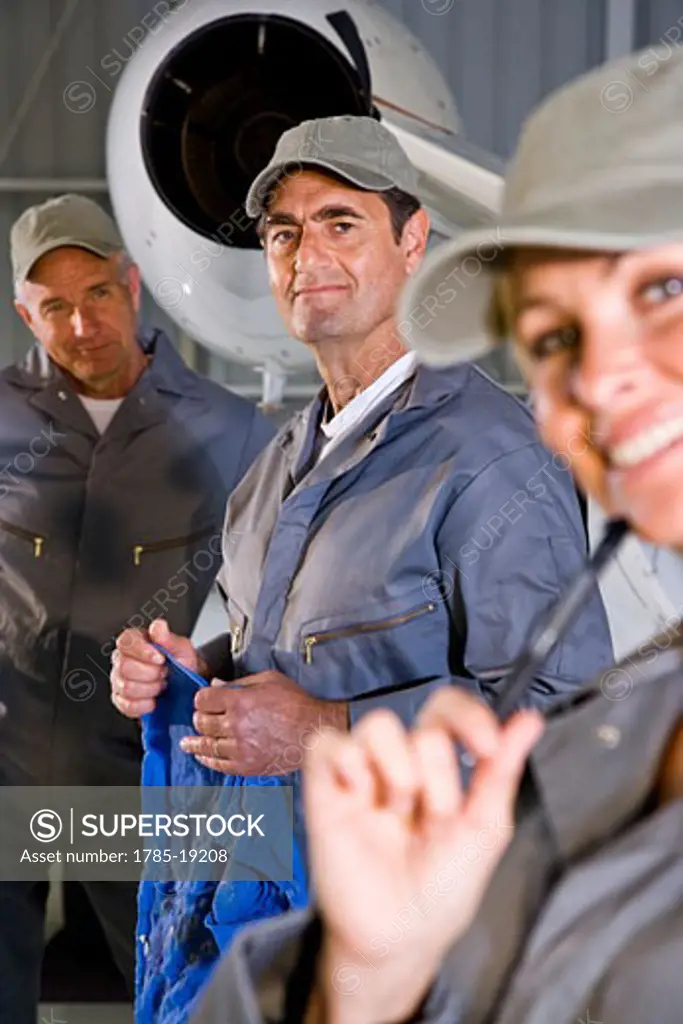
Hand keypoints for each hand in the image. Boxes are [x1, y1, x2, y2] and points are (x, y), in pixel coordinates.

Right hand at [110, 618, 202, 717]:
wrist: (185, 685)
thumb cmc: (180, 662)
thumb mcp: (181, 648)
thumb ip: (168, 638)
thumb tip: (158, 626)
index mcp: (134, 641)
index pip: (126, 642)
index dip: (143, 651)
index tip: (161, 659)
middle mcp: (121, 659)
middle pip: (125, 667)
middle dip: (151, 673)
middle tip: (165, 673)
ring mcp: (118, 680)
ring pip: (126, 687)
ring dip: (150, 689)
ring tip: (161, 685)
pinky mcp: (120, 700)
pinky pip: (127, 705)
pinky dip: (145, 705)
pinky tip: (154, 699)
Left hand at [179, 670, 347, 774]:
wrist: (314, 732)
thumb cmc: (296, 704)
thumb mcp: (269, 680)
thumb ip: (240, 682)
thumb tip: (217, 684)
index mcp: (240, 701)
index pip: (203, 699)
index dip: (201, 698)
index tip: (203, 700)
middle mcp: (236, 725)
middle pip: (202, 722)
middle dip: (199, 718)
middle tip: (200, 718)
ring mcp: (240, 748)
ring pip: (207, 744)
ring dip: (195, 742)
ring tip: (187, 742)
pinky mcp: (247, 765)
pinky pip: (219, 764)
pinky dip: (208, 759)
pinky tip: (202, 756)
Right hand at [303, 688, 543, 1023]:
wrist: (401, 939)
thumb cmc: (441, 890)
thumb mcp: (484, 831)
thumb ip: (502, 771)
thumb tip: (529, 721)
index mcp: (438, 767)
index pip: (448, 710)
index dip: (469, 716)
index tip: (487, 745)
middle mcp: (400, 762)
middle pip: (423, 729)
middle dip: (439, 780)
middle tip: (434, 820)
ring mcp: (362, 773)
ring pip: (377, 725)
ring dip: (399, 770)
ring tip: (397, 812)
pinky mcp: (324, 789)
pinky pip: (328, 745)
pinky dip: (348, 760)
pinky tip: (360, 792)